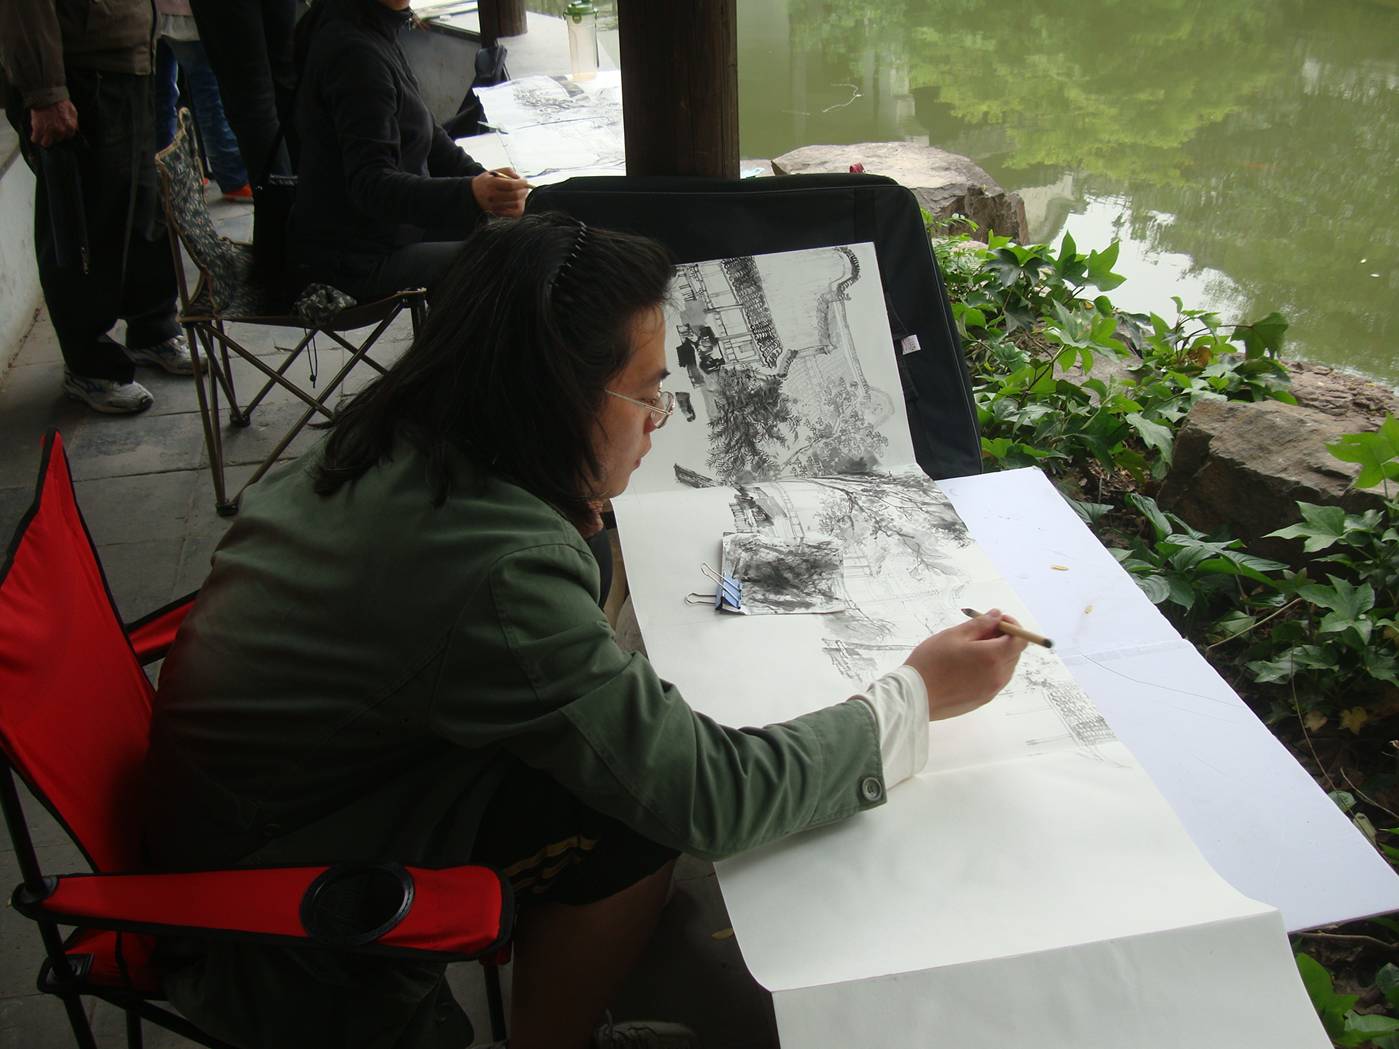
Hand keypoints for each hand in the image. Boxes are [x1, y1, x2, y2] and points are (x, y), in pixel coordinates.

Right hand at [30, 100, 77, 147]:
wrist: (46, 95)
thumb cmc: (59, 101)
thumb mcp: (72, 111)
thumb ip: (74, 121)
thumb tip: (75, 128)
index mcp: (70, 128)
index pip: (67, 137)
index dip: (62, 134)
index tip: (58, 132)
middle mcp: (61, 131)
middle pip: (57, 140)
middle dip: (53, 136)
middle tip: (49, 130)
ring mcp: (49, 131)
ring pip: (46, 143)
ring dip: (43, 140)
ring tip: (41, 137)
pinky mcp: (38, 129)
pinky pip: (35, 139)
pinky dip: (34, 138)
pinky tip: (34, 137)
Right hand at [471, 168, 528, 217]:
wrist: (473, 194)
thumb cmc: (487, 181)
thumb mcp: (494, 172)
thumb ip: (508, 172)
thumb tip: (520, 179)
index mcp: (491, 183)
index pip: (511, 185)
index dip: (521, 183)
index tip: (525, 181)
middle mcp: (492, 196)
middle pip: (515, 196)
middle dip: (524, 190)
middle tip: (525, 188)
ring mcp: (495, 206)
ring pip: (516, 205)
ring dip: (522, 199)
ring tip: (520, 194)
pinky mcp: (498, 213)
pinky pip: (514, 213)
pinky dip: (519, 207)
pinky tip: (517, 201)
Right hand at [904, 609, 1027, 720]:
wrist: (915, 696)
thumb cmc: (931, 662)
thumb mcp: (954, 635)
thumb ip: (980, 624)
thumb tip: (997, 615)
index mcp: (993, 657)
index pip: (1020, 640)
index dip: (1012, 627)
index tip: (997, 620)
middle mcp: (998, 675)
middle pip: (1014, 653)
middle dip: (1003, 639)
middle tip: (978, 633)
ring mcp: (992, 690)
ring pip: (1005, 667)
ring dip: (996, 655)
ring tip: (969, 651)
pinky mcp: (983, 699)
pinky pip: (995, 679)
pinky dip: (989, 669)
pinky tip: (966, 666)